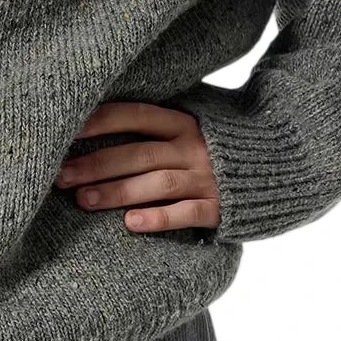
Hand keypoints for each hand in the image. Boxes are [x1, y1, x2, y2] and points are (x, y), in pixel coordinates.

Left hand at [53, 100, 220, 232]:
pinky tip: (131, 224)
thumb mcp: (196, 125)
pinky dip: (158, 218)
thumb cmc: (220, 146)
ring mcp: (207, 178)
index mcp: (184, 122)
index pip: (136, 116)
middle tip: (61, 177)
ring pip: (157, 183)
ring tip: (83, 200)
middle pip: (138, 154)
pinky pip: (186, 213)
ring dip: (117, 192)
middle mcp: (194, 147)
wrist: (280, 165)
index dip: (102, 122)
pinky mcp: (218, 207)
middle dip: (96, 165)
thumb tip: (101, 118)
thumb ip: (160, 123)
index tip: (68, 132)